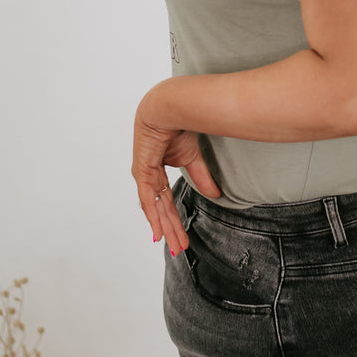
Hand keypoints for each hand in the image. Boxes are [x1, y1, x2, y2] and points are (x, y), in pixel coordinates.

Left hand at [132, 86, 220, 255]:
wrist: (170, 106)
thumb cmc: (179, 124)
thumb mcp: (193, 157)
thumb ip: (201, 176)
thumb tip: (215, 195)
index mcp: (158, 171)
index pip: (166, 200)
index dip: (173, 218)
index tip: (181, 237)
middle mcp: (149, 176)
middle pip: (161, 209)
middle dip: (171, 229)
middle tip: (179, 250)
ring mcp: (143, 174)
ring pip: (155, 208)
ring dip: (165, 227)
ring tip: (174, 246)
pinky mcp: (142, 171)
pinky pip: (148, 198)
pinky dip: (153, 216)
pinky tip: (158, 232)